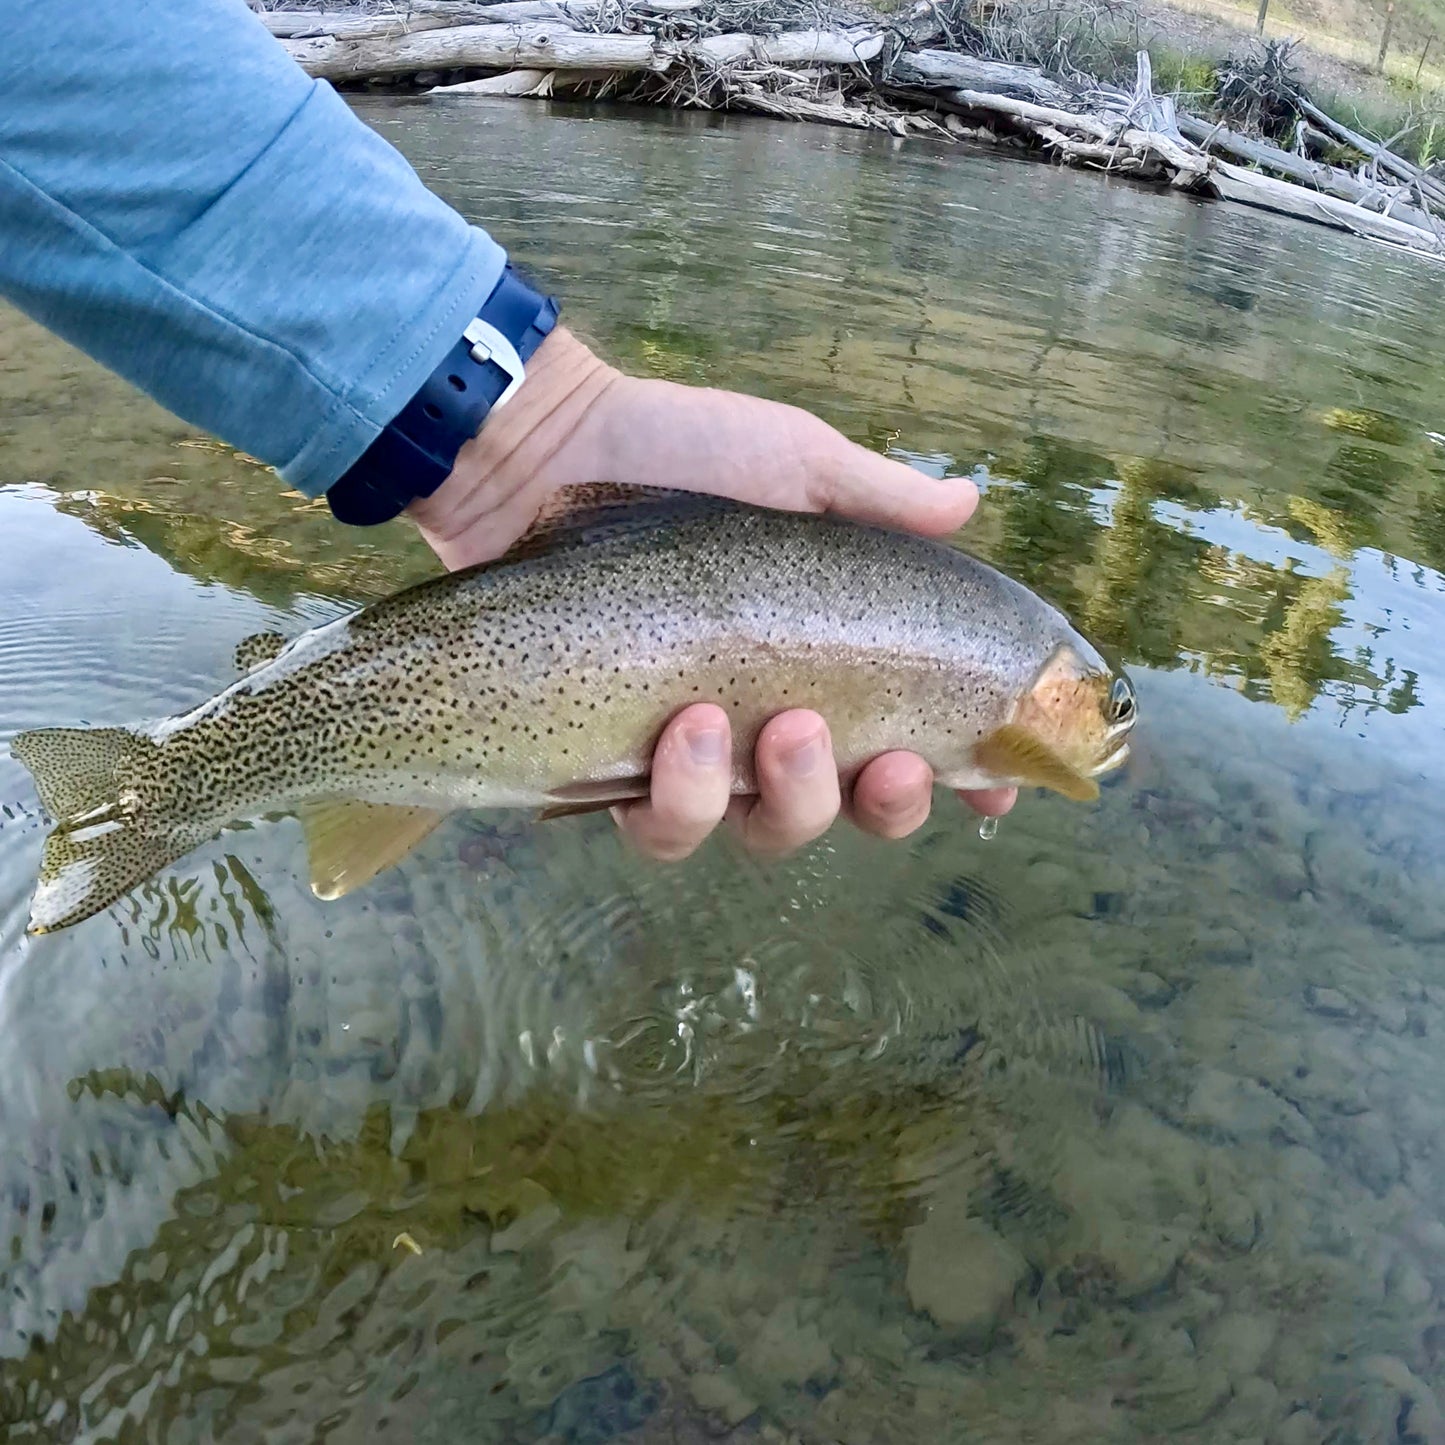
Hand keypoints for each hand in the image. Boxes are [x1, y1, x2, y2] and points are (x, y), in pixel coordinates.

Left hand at [407, 326, 1015, 856]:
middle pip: (848, 811)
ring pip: (763, 831)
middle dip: (883, 806)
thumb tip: (969, 501)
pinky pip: (664, 829)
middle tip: (887, 761)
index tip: (996, 783)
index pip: (912, 737)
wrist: (551, 451)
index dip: (964, 776)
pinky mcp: (617, 763)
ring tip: (778, 727)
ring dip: (792, 800)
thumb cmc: (681, 452)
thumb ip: (880, 500)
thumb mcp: (794, 462)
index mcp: (828, 659)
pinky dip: (683, 799)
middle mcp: (769, 718)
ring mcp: (696, 748)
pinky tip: (683, 731)